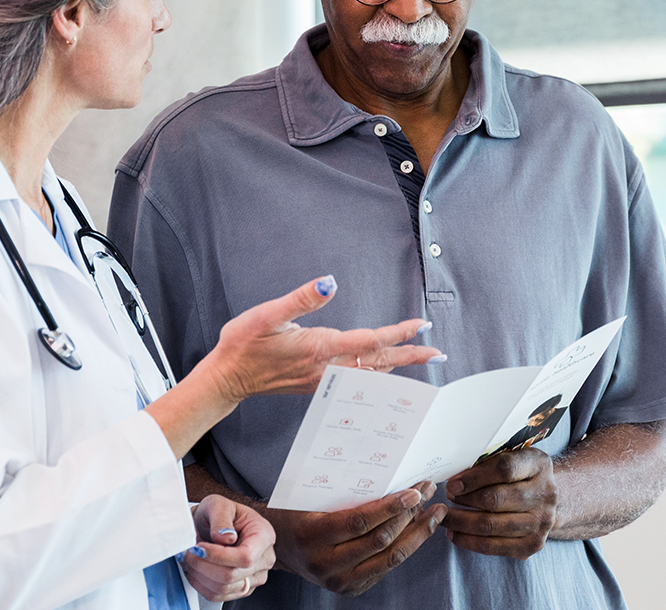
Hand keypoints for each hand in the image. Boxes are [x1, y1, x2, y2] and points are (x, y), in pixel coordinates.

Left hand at [179, 495, 275, 601]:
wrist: (216, 524)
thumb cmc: (221, 513)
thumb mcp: (218, 505)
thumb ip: (221, 518)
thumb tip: (226, 538)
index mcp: (263, 535)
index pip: (246, 557)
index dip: (219, 557)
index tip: (199, 548)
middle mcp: (264, 559)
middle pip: (232, 576)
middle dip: (203, 565)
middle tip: (187, 552)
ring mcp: (254, 577)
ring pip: (224, 588)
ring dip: (200, 575)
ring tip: (190, 559)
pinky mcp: (242, 588)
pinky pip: (219, 595)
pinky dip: (201, 585)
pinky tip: (195, 570)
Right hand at [207, 276, 441, 403]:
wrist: (227, 378)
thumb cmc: (244, 343)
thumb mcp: (268, 314)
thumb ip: (301, 298)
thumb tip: (330, 282)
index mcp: (320, 347)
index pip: (369, 340)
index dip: (398, 332)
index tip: (421, 325)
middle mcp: (327, 367)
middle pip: (378, 362)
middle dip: (410, 356)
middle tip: (438, 352)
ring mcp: (323, 379)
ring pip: (370, 373)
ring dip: (397, 365)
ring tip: (421, 359)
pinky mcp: (317, 383)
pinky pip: (357, 380)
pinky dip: (378, 373)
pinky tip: (384, 371)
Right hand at [265, 482, 446, 595]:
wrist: (279, 548)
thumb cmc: (296, 513)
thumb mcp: (311, 499)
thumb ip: (344, 493)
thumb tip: (389, 474)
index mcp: (314, 537)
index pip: (361, 522)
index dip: (391, 507)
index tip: (414, 491)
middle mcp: (327, 564)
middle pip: (381, 541)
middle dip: (410, 515)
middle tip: (428, 492)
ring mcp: (340, 582)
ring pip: (390, 559)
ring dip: (417, 534)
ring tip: (434, 512)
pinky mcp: (352, 589)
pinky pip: (386, 568)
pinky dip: (406, 547)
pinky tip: (418, 529)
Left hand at [441, 449, 556, 557]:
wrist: (547, 500)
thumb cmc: (521, 476)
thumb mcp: (512, 458)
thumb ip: (488, 463)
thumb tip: (455, 479)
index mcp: (539, 465)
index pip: (504, 469)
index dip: (474, 477)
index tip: (453, 484)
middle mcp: (545, 494)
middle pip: (495, 499)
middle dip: (464, 500)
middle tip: (446, 500)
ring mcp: (542, 522)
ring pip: (491, 525)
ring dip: (461, 522)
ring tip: (445, 518)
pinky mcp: (533, 544)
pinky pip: (494, 546)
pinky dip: (469, 541)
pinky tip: (455, 534)